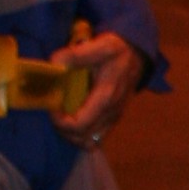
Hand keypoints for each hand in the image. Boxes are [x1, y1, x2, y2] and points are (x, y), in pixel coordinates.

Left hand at [54, 33, 146, 148]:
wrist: (136, 57)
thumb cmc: (116, 52)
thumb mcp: (99, 47)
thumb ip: (76, 55)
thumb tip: (55, 63)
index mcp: (106, 97)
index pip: (79, 124)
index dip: (60, 121)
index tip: (52, 107)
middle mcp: (111, 113)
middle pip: (81, 137)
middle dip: (62, 129)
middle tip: (54, 112)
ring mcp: (113, 119)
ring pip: (88, 142)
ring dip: (71, 135)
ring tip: (62, 118)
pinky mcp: (112, 120)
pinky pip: (95, 139)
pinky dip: (81, 136)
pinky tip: (73, 121)